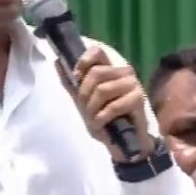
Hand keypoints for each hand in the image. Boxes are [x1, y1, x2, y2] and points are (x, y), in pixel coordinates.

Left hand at [56, 46, 156, 161]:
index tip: (76, 78)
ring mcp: (133, 84)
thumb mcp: (83, 100)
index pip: (97, 52)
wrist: (122, 142)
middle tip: (87, 109)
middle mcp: (124, 72)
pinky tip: (101, 124)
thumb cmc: (104, 119)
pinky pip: (113, 106)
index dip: (84, 62)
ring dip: (93, 109)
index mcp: (111, 68)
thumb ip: (71, 82)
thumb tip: (57, 62)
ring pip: (103, 89)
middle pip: (96, 73)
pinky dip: (101, 118)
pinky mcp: (138, 99)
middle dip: (84, 95)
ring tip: (94, 119)